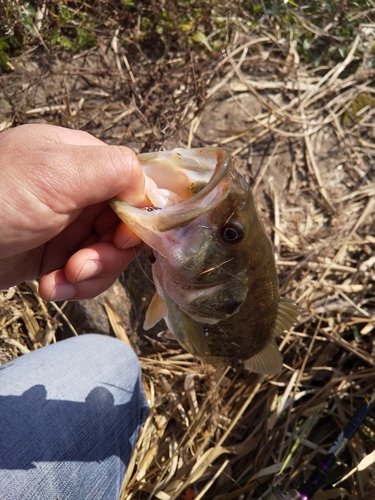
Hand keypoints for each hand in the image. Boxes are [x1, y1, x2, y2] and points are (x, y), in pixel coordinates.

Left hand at [0, 124, 154, 299]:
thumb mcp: (59, 173)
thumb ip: (115, 169)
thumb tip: (149, 188)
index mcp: (84, 161)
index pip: (135, 187)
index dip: (136, 218)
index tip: (121, 240)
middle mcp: (80, 192)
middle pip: (124, 228)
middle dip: (109, 254)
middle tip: (82, 267)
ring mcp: (67, 226)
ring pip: (108, 256)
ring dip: (91, 275)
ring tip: (62, 282)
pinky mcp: (55, 256)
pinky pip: (85, 275)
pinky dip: (73, 286)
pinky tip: (50, 287)